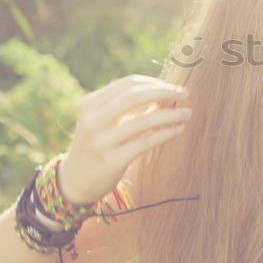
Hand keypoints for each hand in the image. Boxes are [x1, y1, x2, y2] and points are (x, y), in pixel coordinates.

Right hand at [57, 74, 190, 204]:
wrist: (75, 180)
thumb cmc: (97, 143)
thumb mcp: (103, 120)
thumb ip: (127, 105)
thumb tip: (167, 92)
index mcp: (90, 104)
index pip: (127, 84)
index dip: (153, 82)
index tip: (171, 86)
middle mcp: (92, 121)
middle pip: (135, 97)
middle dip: (164, 92)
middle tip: (184, 93)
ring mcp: (101, 141)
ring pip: (144, 120)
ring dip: (170, 114)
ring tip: (187, 113)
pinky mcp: (112, 161)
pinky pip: (146, 142)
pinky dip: (166, 133)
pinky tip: (178, 129)